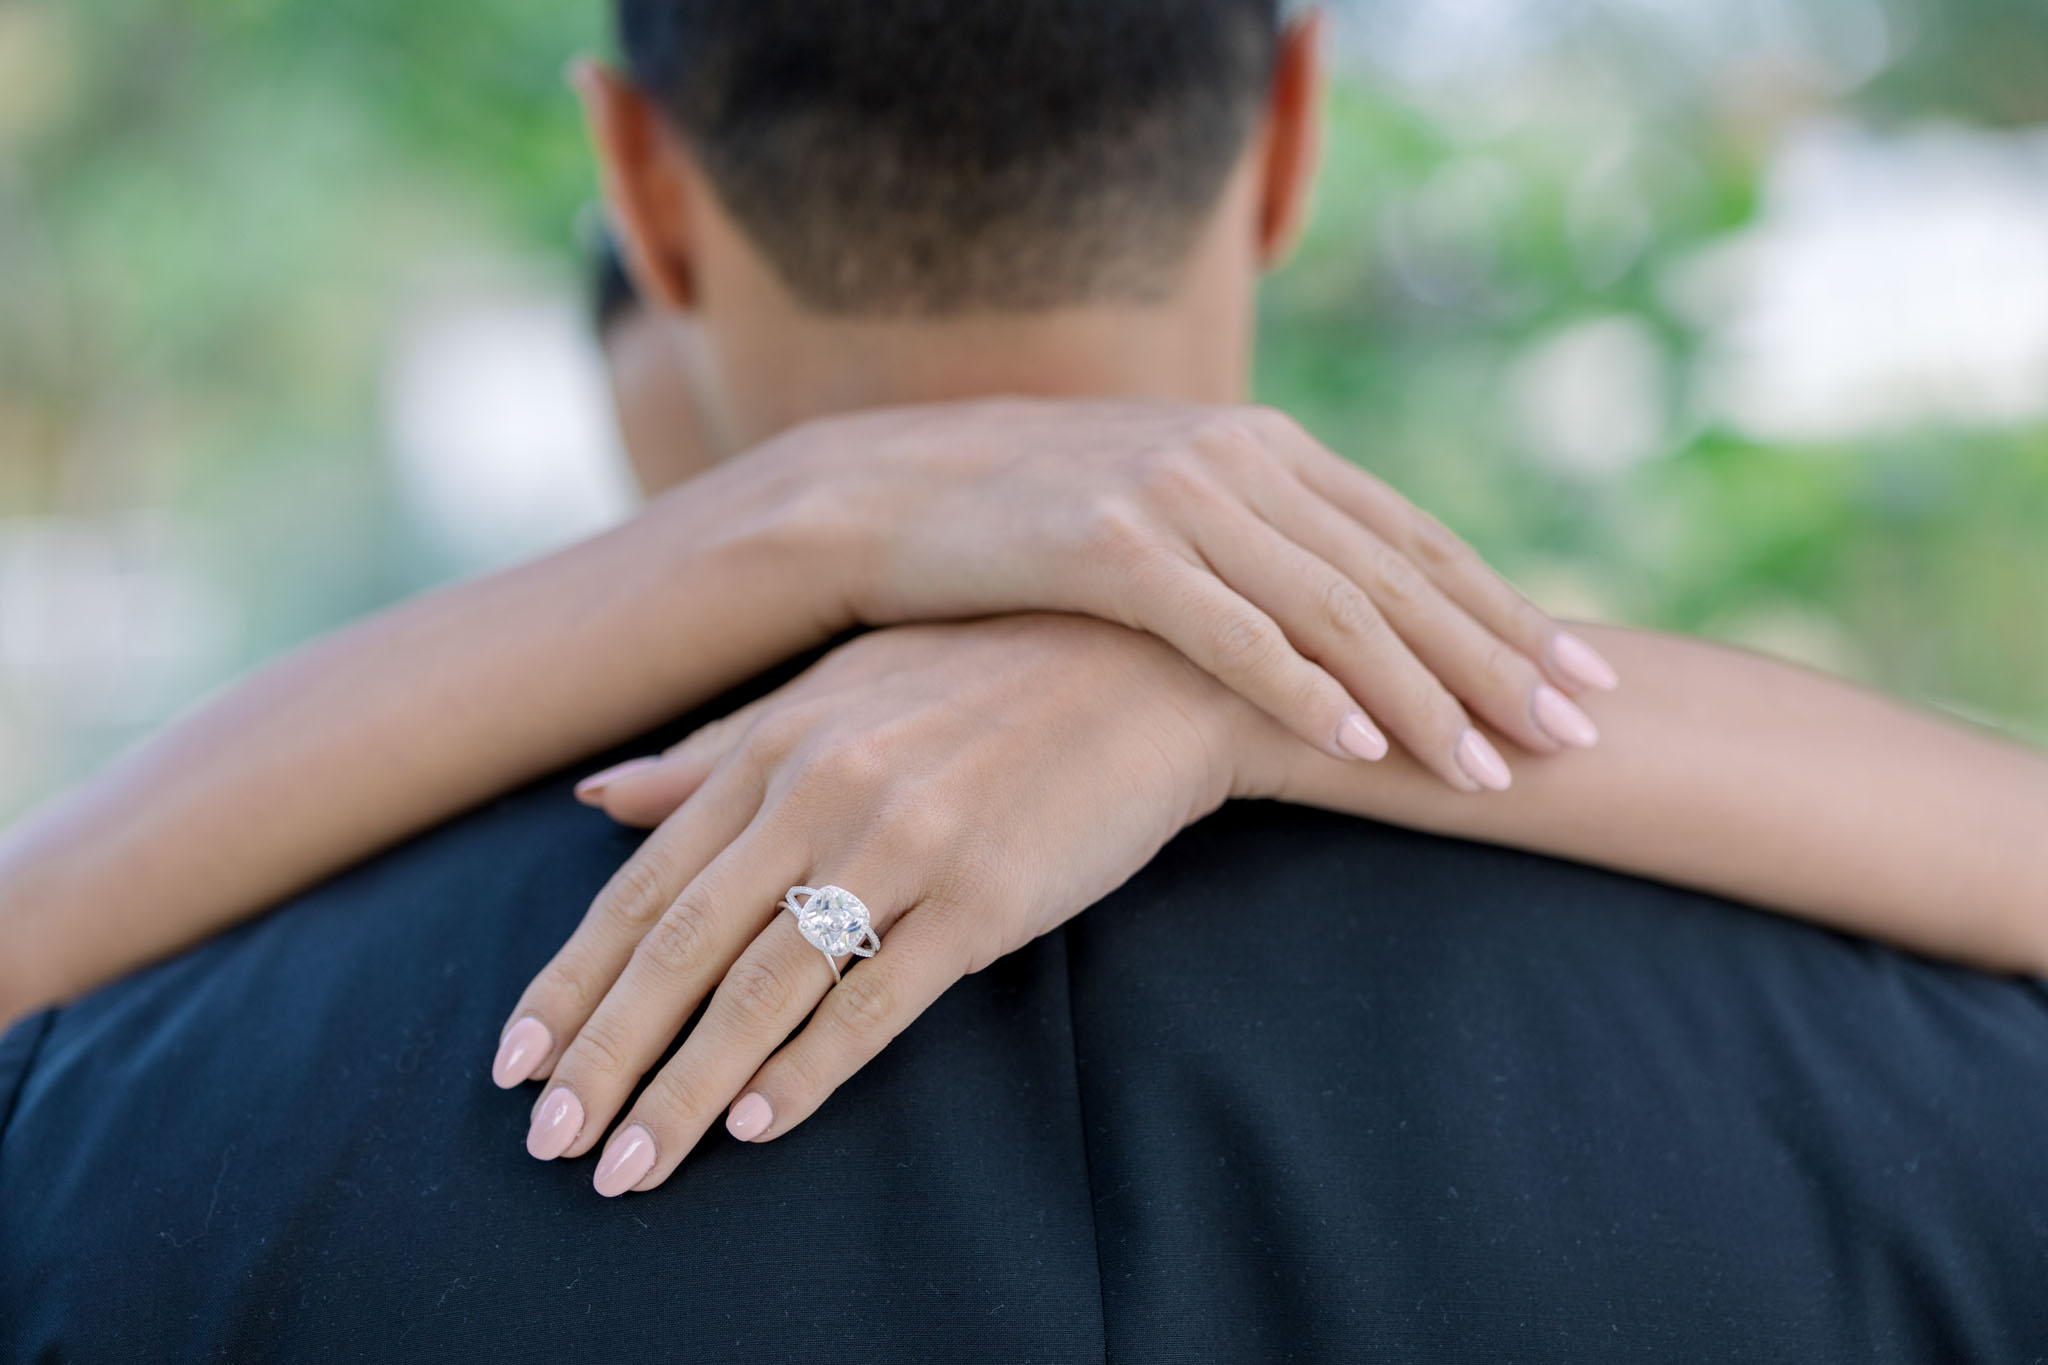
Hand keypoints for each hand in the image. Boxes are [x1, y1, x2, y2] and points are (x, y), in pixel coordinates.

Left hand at [491, 616, 1241, 1194]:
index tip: (512, 1067)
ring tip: (630, 1166)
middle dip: (604, 1057)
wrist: (1150, 666)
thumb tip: (596, 798)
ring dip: (687, 1087)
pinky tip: (758, 1124)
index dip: (570, 984)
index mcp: (775, 744)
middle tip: (548, 1144)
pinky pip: (880, 997)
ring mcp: (905, 844)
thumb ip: (714, 751)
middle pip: (683, 950)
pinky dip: (811, 1067)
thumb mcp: (838, 690)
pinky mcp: (985, 896)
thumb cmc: (987, 674)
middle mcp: (823, 792)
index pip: (644, 889)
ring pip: (766, 986)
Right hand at [760, 398, 1614, 791]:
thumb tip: (1327, 607)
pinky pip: (1231, 631)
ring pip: (1333, 607)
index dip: (1507, 609)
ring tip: (1489, 768)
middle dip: (1498, 659)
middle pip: (1400, 573)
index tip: (1585, 676)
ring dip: (1421, 693)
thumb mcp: (1160, 510)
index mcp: (1263, 447)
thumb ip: (1251, 539)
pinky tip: (1362, 743)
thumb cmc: (1028, 524)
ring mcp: (1178, 497)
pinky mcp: (1110, 547)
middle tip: (1580, 734)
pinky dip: (1303, 688)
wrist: (882, 491)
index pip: (1414, 539)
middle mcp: (1239, 458)